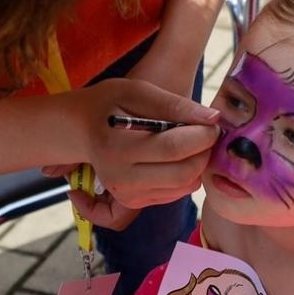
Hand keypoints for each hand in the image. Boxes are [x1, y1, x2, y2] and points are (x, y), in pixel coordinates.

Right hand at [67, 78, 219, 223]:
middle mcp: (121, 179)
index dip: (202, 136)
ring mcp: (127, 195)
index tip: (212, 123)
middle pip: (183, 173)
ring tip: (192, 142)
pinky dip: (187, 174)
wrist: (80, 130)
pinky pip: (176, 193)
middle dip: (204, 152)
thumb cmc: (108, 104)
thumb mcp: (135, 92)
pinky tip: (180, 155)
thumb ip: (173, 105)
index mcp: (118, 148)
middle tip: (207, 132)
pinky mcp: (134, 203)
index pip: (173, 149)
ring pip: (184, 187)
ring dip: (198, 164)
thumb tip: (213, 119)